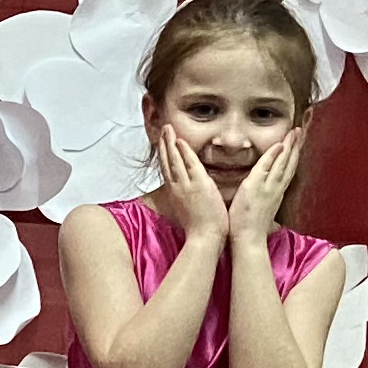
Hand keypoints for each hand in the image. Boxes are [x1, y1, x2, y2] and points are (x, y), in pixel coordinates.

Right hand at [154, 125, 228, 243]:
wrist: (204, 238)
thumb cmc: (199, 230)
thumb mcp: (188, 212)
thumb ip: (187, 200)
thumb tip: (188, 197)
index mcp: (175, 194)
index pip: (167, 171)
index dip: (164, 156)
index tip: (163, 145)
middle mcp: (177, 188)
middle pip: (167, 162)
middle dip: (164, 145)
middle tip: (162, 130)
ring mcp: (186, 185)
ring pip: (174, 160)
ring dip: (170, 143)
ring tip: (167, 129)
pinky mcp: (199, 185)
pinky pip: (189, 164)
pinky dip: (184, 152)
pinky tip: (180, 141)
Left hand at [225, 127, 304, 245]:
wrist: (249, 240)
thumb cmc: (252, 231)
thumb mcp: (264, 216)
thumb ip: (268, 209)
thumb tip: (272, 217)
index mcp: (276, 194)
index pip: (287, 172)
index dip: (293, 157)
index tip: (297, 145)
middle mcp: (276, 189)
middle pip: (290, 164)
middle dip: (296, 147)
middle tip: (300, 132)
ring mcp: (268, 188)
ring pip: (282, 163)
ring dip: (289, 147)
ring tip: (295, 133)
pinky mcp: (255, 187)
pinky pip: (266, 167)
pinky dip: (273, 155)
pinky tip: (279, 145)